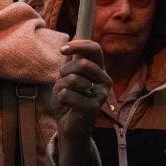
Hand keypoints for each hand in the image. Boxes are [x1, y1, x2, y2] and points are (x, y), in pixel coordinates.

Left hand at [52, 40, 110, 165]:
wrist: (70, 124)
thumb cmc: (69, 97)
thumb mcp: (68, 75)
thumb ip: (71, 60)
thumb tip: (72, 41)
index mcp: (99, 69)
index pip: (95, 49)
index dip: (78, 45)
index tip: (62, 50)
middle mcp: (105, 80)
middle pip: (83, 64)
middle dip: (65, 70)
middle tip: (63, 78)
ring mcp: (101, 94)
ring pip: (73, 80)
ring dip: (61, 86)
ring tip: (66, 94)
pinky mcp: (93, 108)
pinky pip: (67, 95)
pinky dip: (61, 98)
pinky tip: (67, 105)